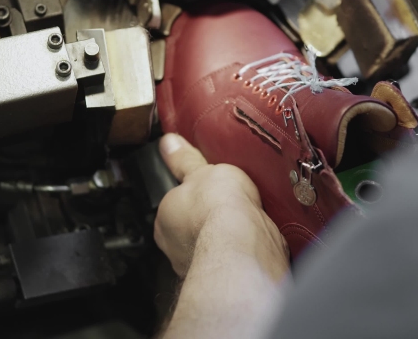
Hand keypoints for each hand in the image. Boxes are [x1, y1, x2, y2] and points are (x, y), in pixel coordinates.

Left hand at [154, 133, 287, 277]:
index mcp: (164, 220)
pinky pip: (232, 258)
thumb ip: (185, 159)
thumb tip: (169, 142)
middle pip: (191, 227)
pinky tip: (253, 237)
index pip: (175, 205)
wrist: (244, 241)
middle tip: (229, 203)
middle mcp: (175, 247)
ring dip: (225, 236)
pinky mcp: (224, 276)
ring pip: (211, 245)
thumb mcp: (200, 170)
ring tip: (245, 219)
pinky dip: (242, 249)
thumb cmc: (217, 207)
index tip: (209, 188)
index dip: (194, 194)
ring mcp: (198, 265)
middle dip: (208, 218)